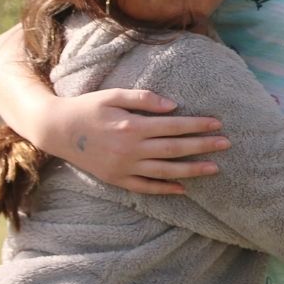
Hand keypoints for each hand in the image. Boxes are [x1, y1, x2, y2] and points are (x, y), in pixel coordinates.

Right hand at [53, 89, 227, 194]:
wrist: (56, 130)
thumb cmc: (88, 107)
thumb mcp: (114, 95)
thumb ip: (144, 98)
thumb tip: (173, 106)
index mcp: (132, 125)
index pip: (174, 126)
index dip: (197, 125)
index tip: (218, 124)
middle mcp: (130, 149)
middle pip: (174, 149)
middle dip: (203, 146)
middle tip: (226, 144)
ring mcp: (123, 167)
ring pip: (164, 171)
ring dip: (191, 170)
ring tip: (214, 168)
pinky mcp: (116, 179)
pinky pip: (145, 187)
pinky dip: (164, 188)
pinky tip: (183, 188)